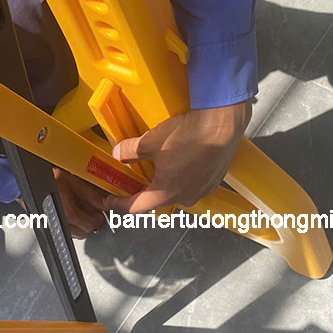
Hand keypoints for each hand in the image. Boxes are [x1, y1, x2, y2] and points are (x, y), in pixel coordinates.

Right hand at [18, 168, 108, 238]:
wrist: (28, 182)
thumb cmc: (48, 179)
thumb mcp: (73, 182)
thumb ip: (91, 195)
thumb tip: (104, 203)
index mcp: (67, 212)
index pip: (89, 224)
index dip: (98, 218)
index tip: (101, 213)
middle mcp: (60, 222)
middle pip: (84, 232)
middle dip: (92, 222)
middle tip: (94, 212)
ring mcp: (54, 225)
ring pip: (76, 234)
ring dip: (83, 225)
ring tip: (83, 211)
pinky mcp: (50, 226)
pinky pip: (67, 231)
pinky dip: (74, 225)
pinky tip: (73, 213)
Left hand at [108, 100, 251, 213]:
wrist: (221, 125)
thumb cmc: (187, 136)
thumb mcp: (149, 142)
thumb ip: (129, 151)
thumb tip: (118, 153)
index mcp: (165, 193)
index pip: (136, 207)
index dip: (120, 204)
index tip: (111, 202)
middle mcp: (184, 197)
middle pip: (157, 199)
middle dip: (143, 191)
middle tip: (132, 181)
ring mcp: (201, 190)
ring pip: (176, 190)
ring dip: (165, 182)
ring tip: (158, 167)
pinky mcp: (214, 180)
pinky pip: (192, 183)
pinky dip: (183, 175)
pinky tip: (180, 161)